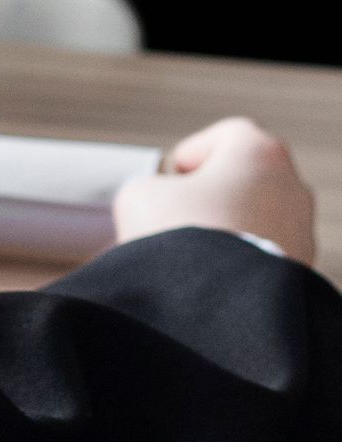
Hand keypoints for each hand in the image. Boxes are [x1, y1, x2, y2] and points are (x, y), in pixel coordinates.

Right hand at [113, 118, 316, 264]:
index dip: (194, 153)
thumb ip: (150, 188)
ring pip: (255, 221)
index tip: (174, 177)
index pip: (227, 136)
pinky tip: (206, 279)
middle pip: (244, 180)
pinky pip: (261, 257)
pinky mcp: (299, 271)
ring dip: (223, 232)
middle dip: (209, 197)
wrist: (215, 304)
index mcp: (260, 152)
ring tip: (186, 256)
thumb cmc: (184, 237)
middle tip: (174, 217)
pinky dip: (237, 264)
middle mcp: (291, 186)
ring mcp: (301, 231)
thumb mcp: (140, 196)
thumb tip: (156, 205)